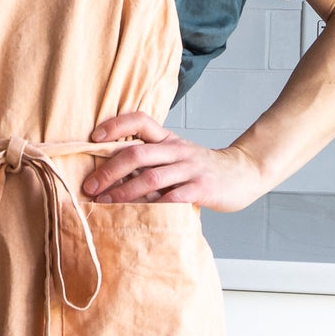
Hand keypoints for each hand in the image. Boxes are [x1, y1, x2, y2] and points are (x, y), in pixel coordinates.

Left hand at [84, 112, 268, 213]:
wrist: (244, 172)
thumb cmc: (200, 169)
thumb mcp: (175, 156)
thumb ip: (148, 160)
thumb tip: (106, 173)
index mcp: (168, 139)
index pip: (140, 120)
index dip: (116, 125)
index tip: (93, 138)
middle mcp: (177, 150)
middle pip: (137, 153)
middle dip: (108, 170)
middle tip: (89, 186)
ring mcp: (190, 168)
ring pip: (151, 177)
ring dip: (123, 192)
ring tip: (104, 203)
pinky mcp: (202, 188)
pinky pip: (173, 198)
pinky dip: (152, 207)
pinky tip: (136, 215)